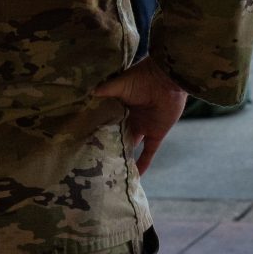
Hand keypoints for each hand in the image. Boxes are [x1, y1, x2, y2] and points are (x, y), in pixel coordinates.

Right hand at [94, 57, 187, 174]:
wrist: (169, 79)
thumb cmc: (143, 77)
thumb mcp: (120, 83)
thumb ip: (105, 90)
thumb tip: (87, 93)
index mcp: (120, 105)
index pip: (105, 121)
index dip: (96, 131)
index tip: (84, 143)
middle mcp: (130, 118)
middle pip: (117, 136)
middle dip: (108, 147)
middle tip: (93, 163)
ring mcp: (143, 126)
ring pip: (131, 146)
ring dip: (124, 158)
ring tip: (111, 173)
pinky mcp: (156, 133)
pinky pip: (149, 152)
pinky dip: (144, 163)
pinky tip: (136, 176)